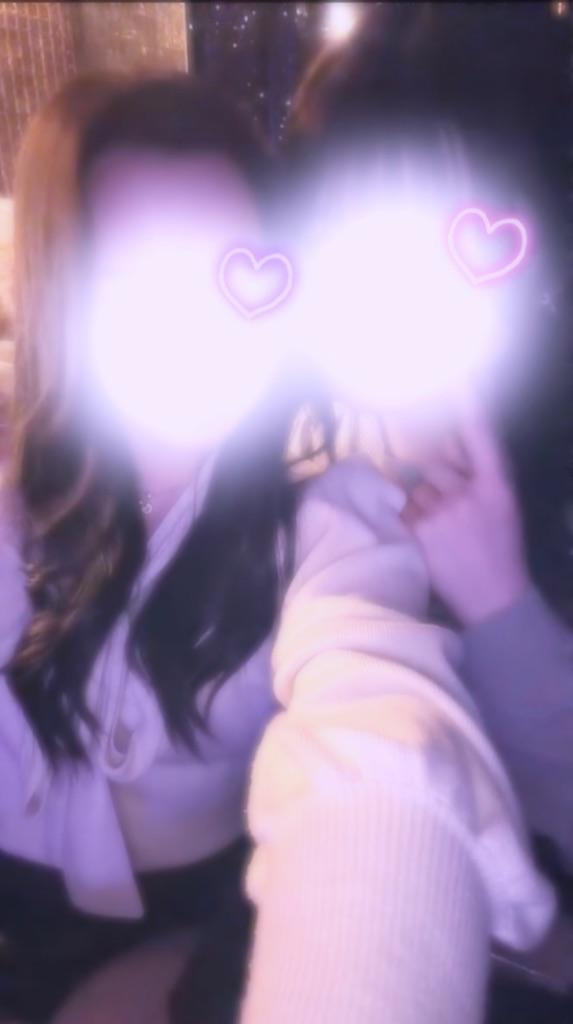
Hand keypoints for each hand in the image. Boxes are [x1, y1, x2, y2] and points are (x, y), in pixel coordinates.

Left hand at [401, 406, 531, 625]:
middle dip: (433, 477)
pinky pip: (405, 510)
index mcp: (497, 484)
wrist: (494, 598)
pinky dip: (410, 522)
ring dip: (423, 504)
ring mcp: (444, 510)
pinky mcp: (421, 529)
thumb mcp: (502, 506)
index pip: (479, 435)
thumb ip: (478, 474)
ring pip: (417, 489)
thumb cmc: (498, 549)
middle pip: (434, 462)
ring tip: (444, 534)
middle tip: (448, 509)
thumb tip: (444, 445)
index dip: (467, 405)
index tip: (456, 378)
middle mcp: (470, 492)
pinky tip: (431, 541)